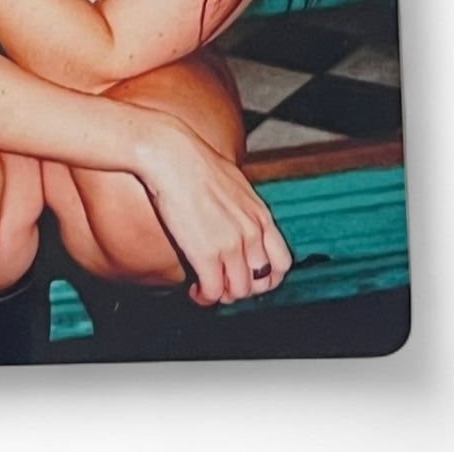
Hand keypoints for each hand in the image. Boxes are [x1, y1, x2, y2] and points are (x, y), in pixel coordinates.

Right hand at [141, 122, 291, 305]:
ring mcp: (230, 245)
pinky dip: (204, 297)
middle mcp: (251, 233)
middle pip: (261, 282)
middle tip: (224, 283)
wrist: (172, 156)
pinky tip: (194, 289)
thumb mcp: (233, 183)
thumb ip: (242, 208)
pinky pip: (213, 292)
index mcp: (260, 215)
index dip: (266, 277)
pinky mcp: (206, 254)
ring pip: (238, 291)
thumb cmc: (194, 162)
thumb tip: (234, 215)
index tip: (247, 275)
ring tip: (206, 287)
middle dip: (242, 288)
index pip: (282, 263)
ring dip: (222, 295)